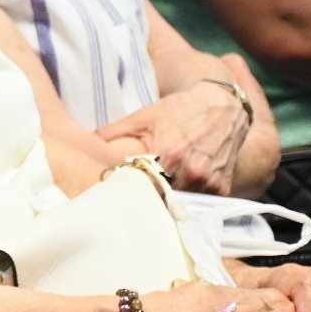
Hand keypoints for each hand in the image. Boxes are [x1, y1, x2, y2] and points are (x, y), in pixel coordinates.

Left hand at [99, 80, 249, 193]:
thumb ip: (114, 132)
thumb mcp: (144, 116)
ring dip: (169, 201)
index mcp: (168, 153)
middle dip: (149, 199)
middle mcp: (190, 171)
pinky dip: (189, 199)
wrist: (223, 107)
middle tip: (137, 197)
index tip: (123, 192)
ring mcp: (208, 182)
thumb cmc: (180, 110)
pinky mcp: (221, 188)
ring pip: (181, 204)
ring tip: (158, 193)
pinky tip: (180, 189)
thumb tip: (87, 143)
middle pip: (161, 199)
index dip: (132, 192)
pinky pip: (200, 203)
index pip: (143, 188)